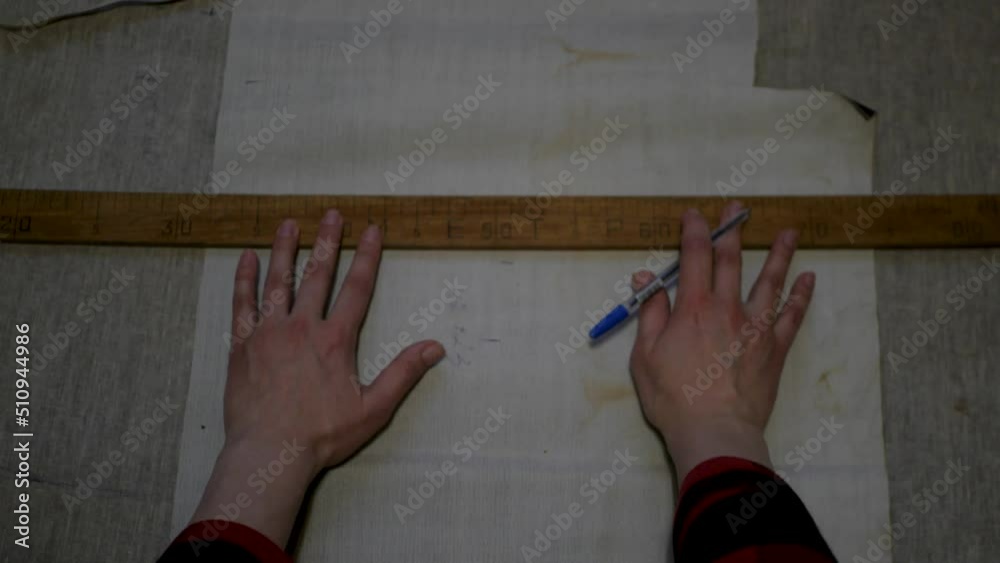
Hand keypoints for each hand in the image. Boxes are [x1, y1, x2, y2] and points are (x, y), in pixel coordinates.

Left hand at [189, 210, 444, 545]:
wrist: (270, 452)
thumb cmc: (323, 434)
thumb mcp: (374, 409)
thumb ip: (403, 374)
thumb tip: (434, 347)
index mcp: (336, 340)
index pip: (357, 288)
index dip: (367, 257)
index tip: (371, 229)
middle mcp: (302, 327)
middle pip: (318, 275)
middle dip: (328, 242)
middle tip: (332, 214)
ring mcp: (269, 333)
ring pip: (278, 281)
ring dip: (285, 250)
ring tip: (289, 223)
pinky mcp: (242, 345)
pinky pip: (242, 304)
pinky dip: (244, 279)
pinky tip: (246, 258)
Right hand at [628, 203, 814, 481]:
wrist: (713, 431)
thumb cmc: (672, 397)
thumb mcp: (644, 355)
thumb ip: (650, 313)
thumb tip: (646, 278)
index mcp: (693, 308)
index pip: (693, 257)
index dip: (694, 231)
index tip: (695, 214)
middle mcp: (727, 309)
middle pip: (731, 261)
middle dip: (733, 230)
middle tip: (738, 208)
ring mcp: (756, 327)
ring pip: (770, 281)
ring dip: (779, 254)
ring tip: (789, 231)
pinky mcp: (774, 349)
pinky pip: (792, 317)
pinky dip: (802, 296)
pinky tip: (809, 279)